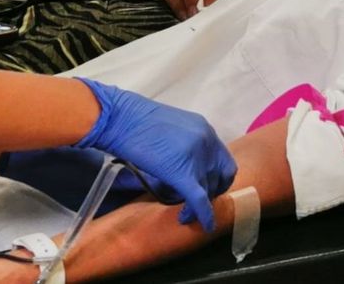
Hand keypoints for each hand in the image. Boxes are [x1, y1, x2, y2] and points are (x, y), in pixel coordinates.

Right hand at [74, 78, 236, 231]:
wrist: (120, 118)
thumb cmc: (137, 122)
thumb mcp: (172, 129)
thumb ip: (187, 146)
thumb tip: (186, 168)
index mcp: (205, 130)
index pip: (223, 162)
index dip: (218, 180)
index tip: (207, 189)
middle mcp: (207, 141)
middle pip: (221, 177)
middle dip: (211, 193)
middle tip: (196, 203)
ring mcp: (196, 156)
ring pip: (208, 190)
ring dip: (200, 205)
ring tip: (184, 212)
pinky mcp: (182, 172)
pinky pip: (199, 199)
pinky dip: (204, 215)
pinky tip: (203, 225)